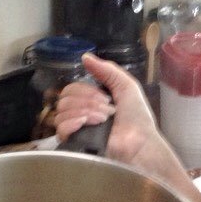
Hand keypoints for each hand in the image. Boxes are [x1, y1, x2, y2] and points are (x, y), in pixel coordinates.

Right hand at [54, 53, 179, 176]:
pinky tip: (85, 123)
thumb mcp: (126, 86)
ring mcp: (76, 130)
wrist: (140, 143)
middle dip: (87, 101)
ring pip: (62, 112)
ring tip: (103, 120)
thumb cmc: (137, 117)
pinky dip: (72, 123)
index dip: (86, 90)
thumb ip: (107, 70)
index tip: (106, 98)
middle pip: (64, 98)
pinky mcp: (74, 145)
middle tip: (107, 111)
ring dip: (84, 112)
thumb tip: (84, 56)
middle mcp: (80, 114)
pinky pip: (59, 129)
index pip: (71, 88)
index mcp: (90, 101)